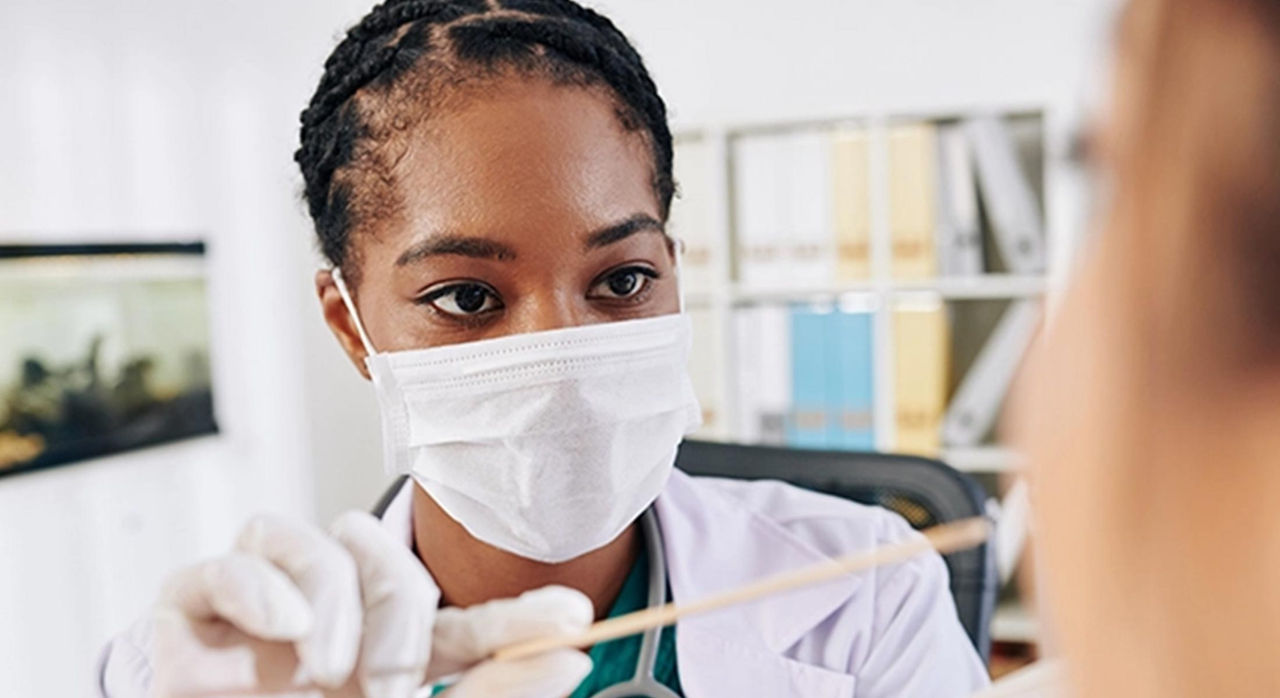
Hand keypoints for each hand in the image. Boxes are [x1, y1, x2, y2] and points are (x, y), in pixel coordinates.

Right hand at [151, 511, 592, 697]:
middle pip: (388, 558)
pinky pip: (235, 557)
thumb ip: (486, 697)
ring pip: (320, 541)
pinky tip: (283, 632)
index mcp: (381, 663)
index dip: (517, 617)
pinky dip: (263, 586)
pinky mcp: (194, 606)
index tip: (575, 619)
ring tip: (326, 669)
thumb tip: (571, 660)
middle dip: (400, 610)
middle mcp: (332, 625)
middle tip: (388, 679)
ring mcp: (265, 610)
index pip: (461, 627)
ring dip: (335, 599)